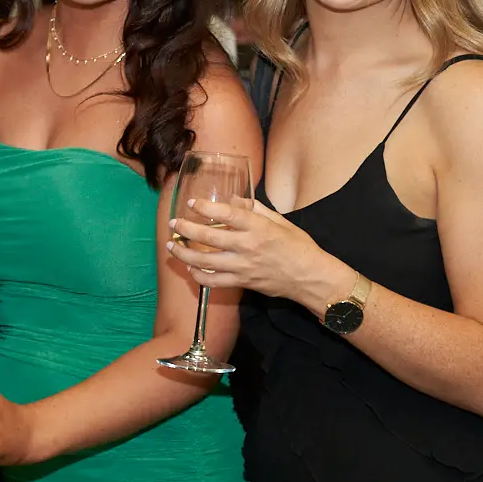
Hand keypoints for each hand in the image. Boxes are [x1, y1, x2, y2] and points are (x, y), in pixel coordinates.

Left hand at [168, 196, 342, 309]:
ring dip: (184, 254)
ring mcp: (243, 267)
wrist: (310, 277)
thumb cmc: (298, 246)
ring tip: (172, 246)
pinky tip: (190, 268)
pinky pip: (214, 281)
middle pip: (209, 236)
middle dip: (186, 229)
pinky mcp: (242, 282)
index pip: (227, 213)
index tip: (192, 204)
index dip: (206, 208)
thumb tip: (233, 199)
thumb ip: (255, 210)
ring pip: (205, 261)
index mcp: (259, 227)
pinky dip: (198, 275)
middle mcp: (248, 246)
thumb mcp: (280, 221)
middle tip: (174, 224)